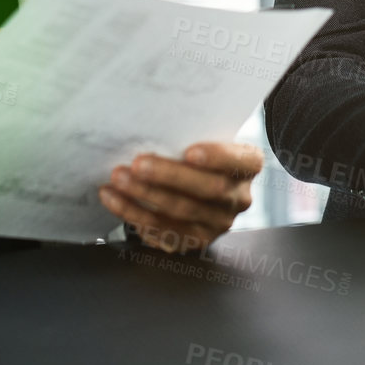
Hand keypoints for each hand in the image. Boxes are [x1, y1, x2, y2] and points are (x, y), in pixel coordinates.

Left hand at [98, 141, 263, 252]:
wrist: (202, 178)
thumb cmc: (200, 149)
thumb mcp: (206, 136)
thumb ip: (191, 134)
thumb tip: (153, 123)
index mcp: (248, 165)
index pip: (239, 161)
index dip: (216, 158)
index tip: (189, 151)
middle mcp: (239, 197)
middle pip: (208, 190)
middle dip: (169, 177)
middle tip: (137, 164)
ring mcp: (218, 223)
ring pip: (181, 212)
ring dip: (144, 197)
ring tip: (118, 180)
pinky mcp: (195, 241)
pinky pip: (164, 232)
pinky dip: (135, 216)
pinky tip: (116, 201)